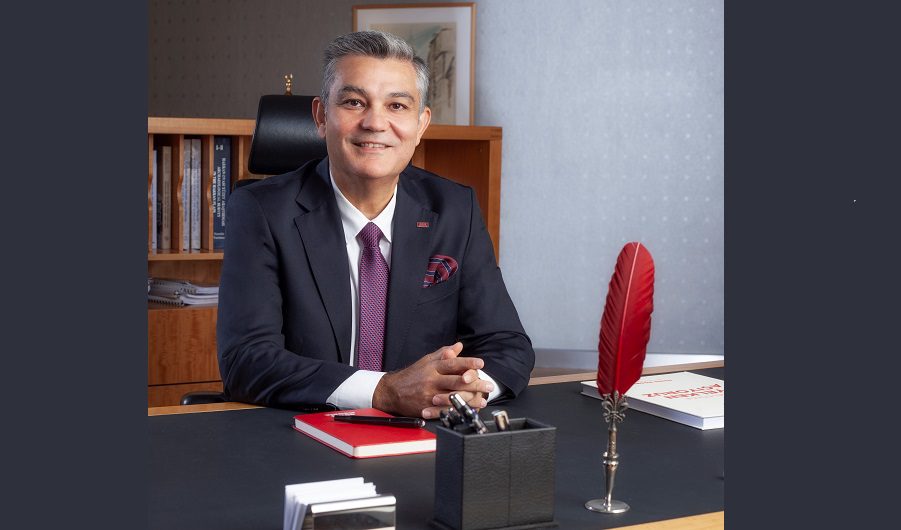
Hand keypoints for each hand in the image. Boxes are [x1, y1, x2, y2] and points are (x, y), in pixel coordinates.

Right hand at [372, 342, 493, 417]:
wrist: (391, 391)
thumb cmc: (411, 375)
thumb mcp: (426, 360)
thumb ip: (443, 353)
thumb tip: (458, 346)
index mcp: (433, 367)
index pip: (453, 363)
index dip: (467, 363)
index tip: (480, 364)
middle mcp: (432, 380)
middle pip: (456, 380)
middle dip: (475, 383)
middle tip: (489, 385)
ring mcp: (429, 395)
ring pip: (453, 396)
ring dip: (470, 399)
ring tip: (483, 400)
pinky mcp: (427, 407)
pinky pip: (444, 410)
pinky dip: (457, 410)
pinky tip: (467, 411)